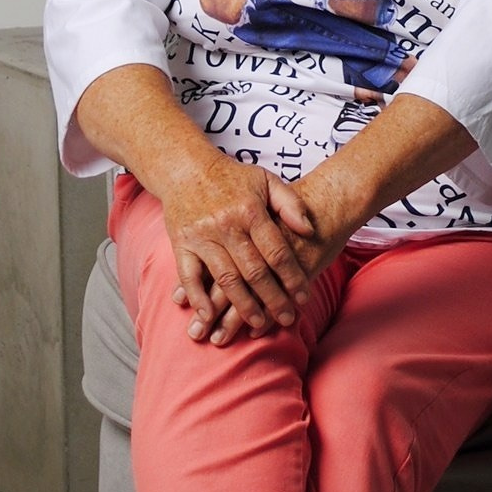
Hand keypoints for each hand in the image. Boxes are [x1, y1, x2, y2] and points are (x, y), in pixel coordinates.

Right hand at [159, 155, 317, 343]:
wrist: (186, 168)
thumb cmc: (232, 177)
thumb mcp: (266, 181)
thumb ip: (290, 204)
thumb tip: (310, 230)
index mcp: (251, 211)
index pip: (277, 252)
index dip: (293, 277)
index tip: (303, 297)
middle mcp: (227, 225)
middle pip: (254, 271)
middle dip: (273, 299)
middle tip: (287, 319)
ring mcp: (202, 236)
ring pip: (226, 278)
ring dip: (242, 305)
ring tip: (257, 323)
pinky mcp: (181, 243)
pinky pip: (189, 276)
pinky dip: (197, 298)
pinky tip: (209, 316)